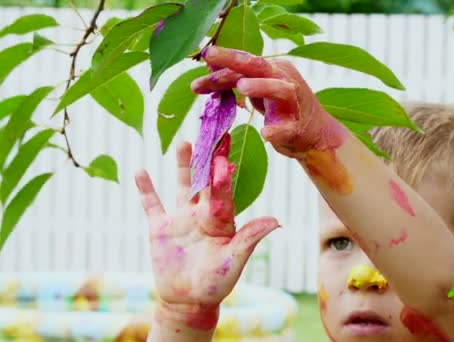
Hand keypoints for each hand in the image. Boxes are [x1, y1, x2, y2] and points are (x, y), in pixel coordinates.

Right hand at [134, 139, 278, 329]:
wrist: (188, 300)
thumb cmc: (216, 283)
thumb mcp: (234, 261)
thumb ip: (250, 238)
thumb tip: (276, 221)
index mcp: (221, 219)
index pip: (222, 191)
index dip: (222, 174)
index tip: (225, 154)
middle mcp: (202, 213)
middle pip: (205, 180)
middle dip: (209, 157)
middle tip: (212, 132)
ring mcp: (181, 218)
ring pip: (183, 185)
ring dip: (184, 165)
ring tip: (184, 141)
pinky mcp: (161, 228)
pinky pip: (152, 204)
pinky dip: (145, 189)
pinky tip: (140, 171)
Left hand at [191, 46, 345, 157]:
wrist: (315, 134)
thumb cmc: (281, 109)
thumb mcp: (258, 90)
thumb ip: (237, 81)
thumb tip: (207, 72)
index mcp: (274, 69)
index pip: (244, 62)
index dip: (220, 64)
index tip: (200, 62)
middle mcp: (285, 80)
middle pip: (260, 66)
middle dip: (234, 60)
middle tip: (211, 57)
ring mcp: (294, 103)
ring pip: (281, 89)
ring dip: (262, 86)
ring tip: (243, 87)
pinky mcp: (297, 127)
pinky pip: (287, 128)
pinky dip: (276, 130)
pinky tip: (265, 134)